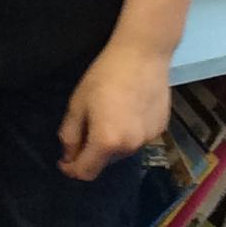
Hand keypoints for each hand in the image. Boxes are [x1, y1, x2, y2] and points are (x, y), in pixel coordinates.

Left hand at [58, 38, 170, 181]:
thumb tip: (69, 156)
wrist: (143, 54)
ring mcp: (148, 139)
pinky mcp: (160, 128)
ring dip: (112, 142)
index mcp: (106, 142)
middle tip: (87, 126)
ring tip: (110, 114)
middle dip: (92, 152)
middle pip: (105, 162)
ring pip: (123, 151)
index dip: (72, 169)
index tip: (64, 160)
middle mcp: (129, 147)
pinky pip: (138, 138)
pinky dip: (129, 132)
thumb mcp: (78, 103)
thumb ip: (70, 135)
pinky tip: (129, 110)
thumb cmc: (105, 75)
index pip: (86, 172)